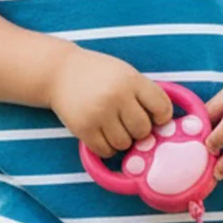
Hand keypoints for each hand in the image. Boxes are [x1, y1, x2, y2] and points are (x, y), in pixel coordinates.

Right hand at [48, 48, 171, 156]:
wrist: (59, 72)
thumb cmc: (98, 74)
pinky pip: (106, 151)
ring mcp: (99, 113)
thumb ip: (144, 93)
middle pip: (143, 130)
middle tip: (128, 122)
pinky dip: (107, 148)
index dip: (162, 117)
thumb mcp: (124, 73)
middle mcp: (117, 96)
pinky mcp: (83, 128)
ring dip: (122, 140)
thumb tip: (163, 125)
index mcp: (131, 80)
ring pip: (125, 144)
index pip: (162, 108)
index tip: (155, 117)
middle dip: (139, 131)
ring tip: (112, 127)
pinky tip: (102, 135)